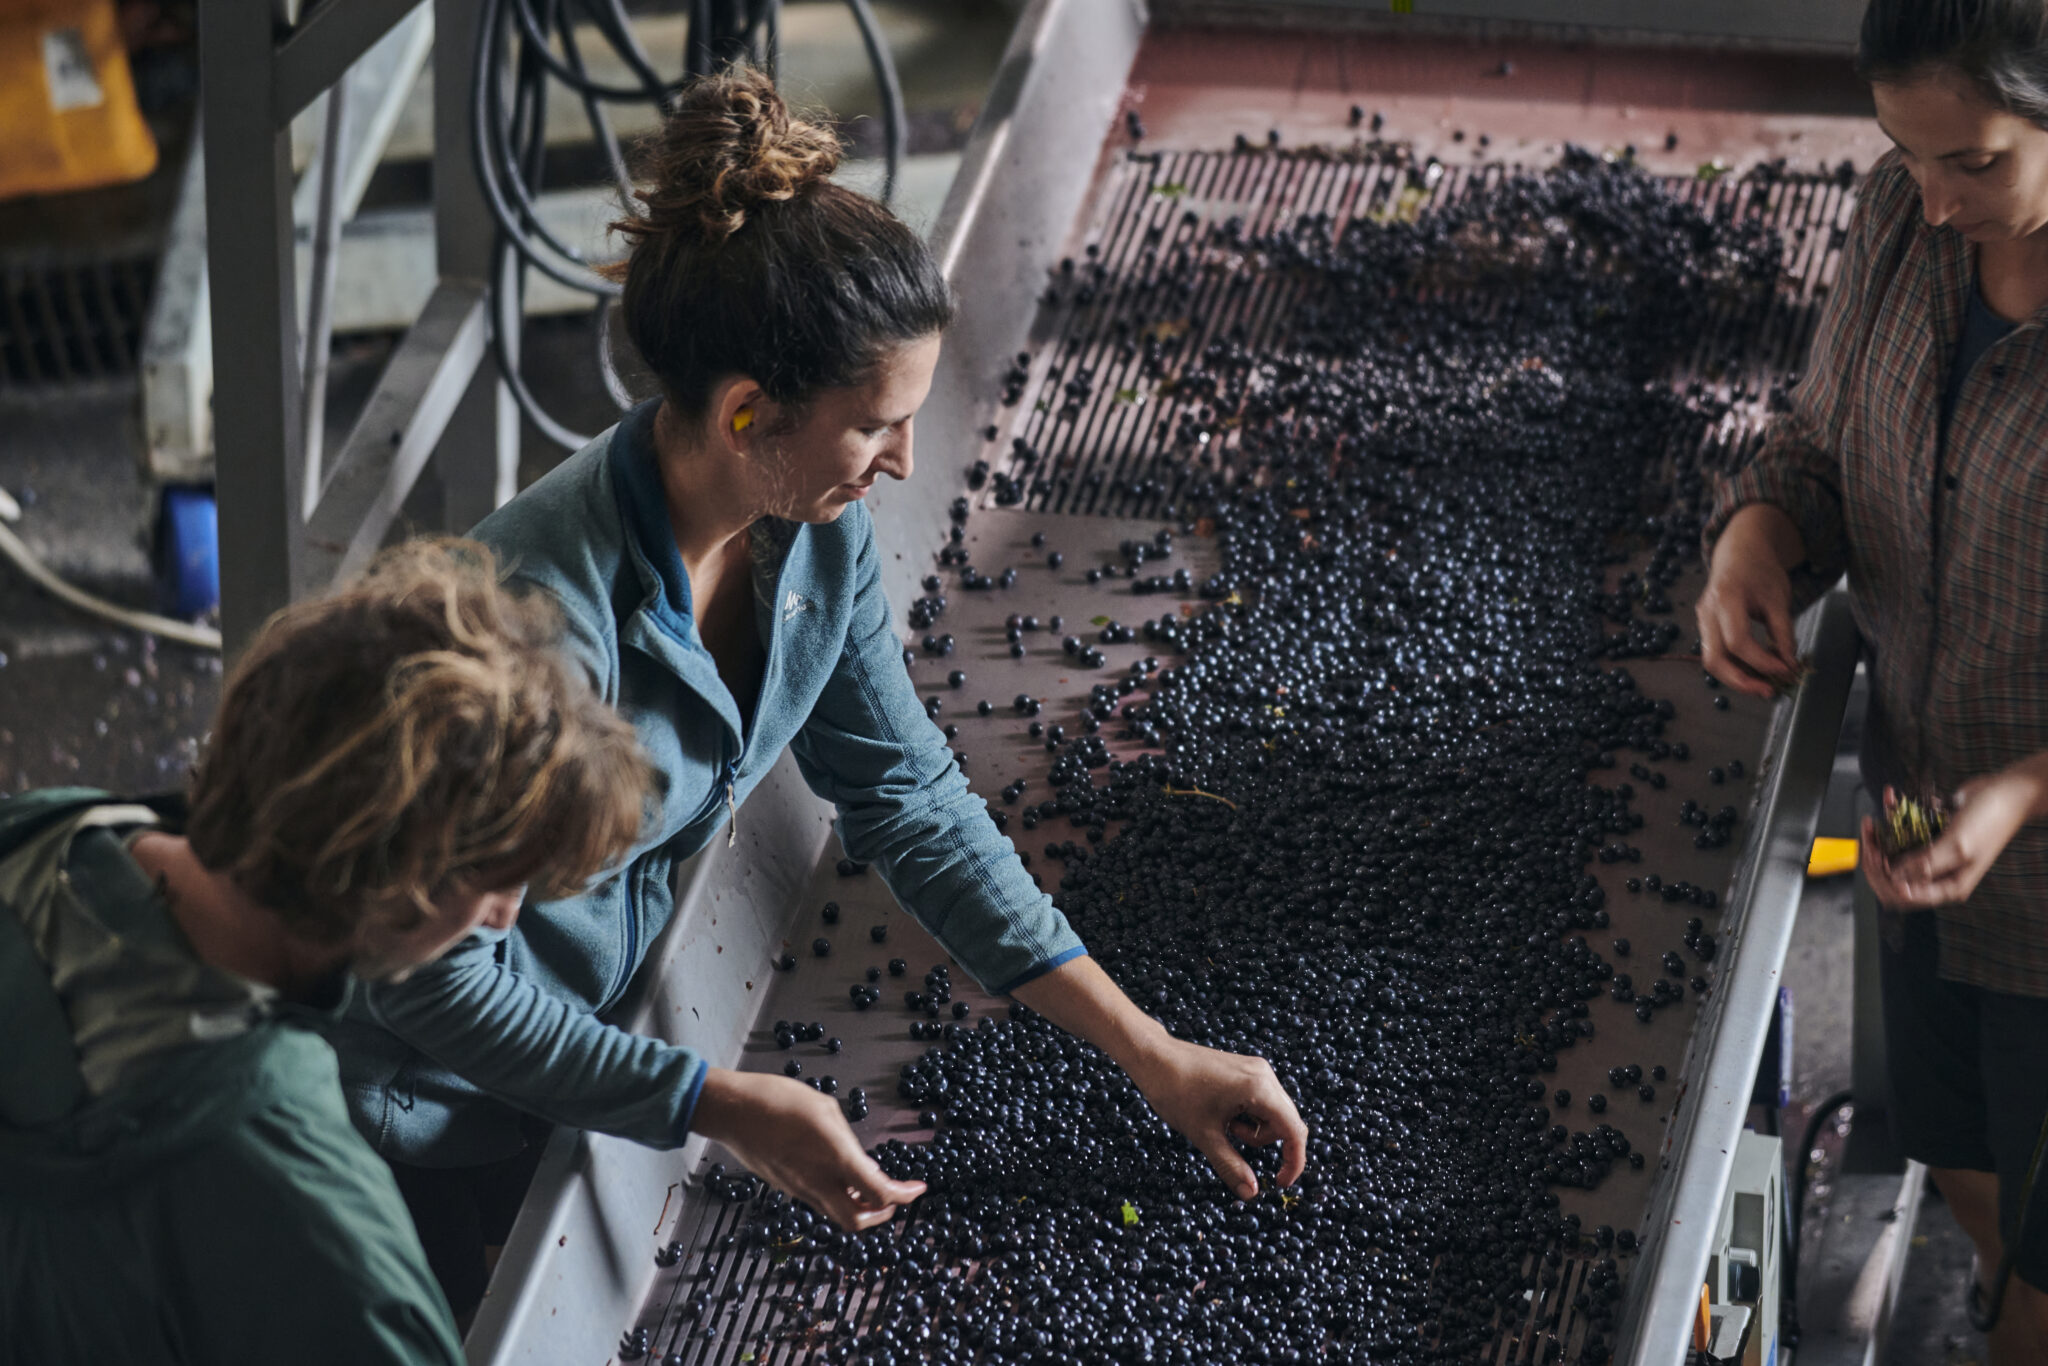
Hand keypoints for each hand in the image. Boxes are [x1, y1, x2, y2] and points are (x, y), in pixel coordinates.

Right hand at [689, 1068, 923, 1229]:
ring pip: (837, 1214)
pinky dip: (838, 1196)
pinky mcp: (786, 1187)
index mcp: (834, 1158)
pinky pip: (819, 1202)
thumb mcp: (825, 1109)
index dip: (904, 1196)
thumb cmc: (776, 1099)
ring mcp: (799, 1188)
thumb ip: (848, 1141)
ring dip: (860, 1206)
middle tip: (896, 1196)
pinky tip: (842, 1175)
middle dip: (883, 1214)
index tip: (918, 1188)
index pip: (879, 1193)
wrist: (731, 1111)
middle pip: (858, 1221)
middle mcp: (817, 1182)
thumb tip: (862, 1165)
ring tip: (871, 1183)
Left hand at [1125, 1037, 1308, 1199]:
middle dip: (1266, 1142)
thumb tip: (1251, 1193)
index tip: (1280, 1182)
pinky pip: (1262, 1101)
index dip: (1293, 1160)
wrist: (1155, 1058)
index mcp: (1259, 1088)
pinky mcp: (1247, 1070)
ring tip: (1225, 1127)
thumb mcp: (1204, 1135)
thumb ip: (1230, 1165)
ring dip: (1255, 1129)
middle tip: (1236, 1145)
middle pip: (1287, 1121)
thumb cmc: (1176, 1092)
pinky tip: (1225, 1116)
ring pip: (1274, 1113)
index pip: (1294, 1131)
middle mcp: (1264, 1075)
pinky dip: (1250, 1116)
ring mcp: (1256, 1070)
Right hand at [1697, 504, 1802, 699]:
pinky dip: (1735, 667)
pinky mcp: (1705, 627)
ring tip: (1764, 686)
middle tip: (1768, 691)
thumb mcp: (1778, 598)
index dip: (1762, 661)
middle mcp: (1707, 612)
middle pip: (1714, 659)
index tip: (1785, 670)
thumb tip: (1788, 665)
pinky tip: (1754, 672)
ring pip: (1711, 661)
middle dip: (1741, 681)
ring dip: (1737, 678)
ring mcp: (1702, 620)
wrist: (1738, 552)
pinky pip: (1716, 653)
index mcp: (1726, 598)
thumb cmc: (1760, 571)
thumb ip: (1783, 633)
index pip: (1738, 641)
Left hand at [1864, 764, 2047, 908]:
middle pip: (1893, 880)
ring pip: (1893, 856)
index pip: (1904, 897)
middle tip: (1870, 837)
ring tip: (1872, 821)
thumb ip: (1925, 864)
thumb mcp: (1957, 846)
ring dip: (1878, 839)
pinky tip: (1890, 799)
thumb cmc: (1989, 821)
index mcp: (1949, 887)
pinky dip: (1892, 817)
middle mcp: (1939, 875)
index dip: (1884, 880)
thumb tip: (1894, 878)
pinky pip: (1901, 832)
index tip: (1878, 855)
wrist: (2005, 792)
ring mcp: (1933, 855)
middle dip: (1875, 860)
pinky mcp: (1928, 835)